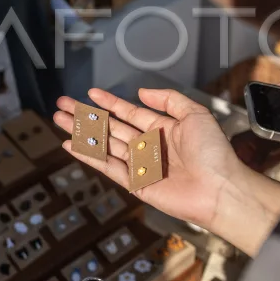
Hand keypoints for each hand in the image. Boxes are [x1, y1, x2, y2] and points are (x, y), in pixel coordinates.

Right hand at [54, 88, 244, 231]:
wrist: (219, 188)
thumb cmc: (214, 153)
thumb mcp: (195, 114)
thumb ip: (168, 100)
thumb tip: (141, 92)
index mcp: (162, 129)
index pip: (128, 112)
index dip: (109, 102)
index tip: (91, 94)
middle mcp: (148, 146)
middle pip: (110, 127)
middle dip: (86, 115)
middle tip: (63, 105)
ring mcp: (139, 165)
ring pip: (103, 144)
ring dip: (81, 132)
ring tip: (59, 120)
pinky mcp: (135, 184)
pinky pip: (107, 167)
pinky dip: (89, 157)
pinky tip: (72, 146)